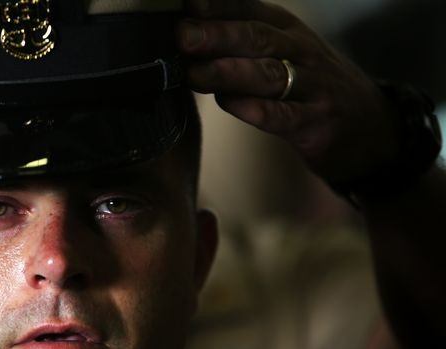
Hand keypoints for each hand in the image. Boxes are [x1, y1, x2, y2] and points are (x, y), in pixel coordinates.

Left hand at [177, 0, 397, 184]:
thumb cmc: (312, 88)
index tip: (188, 3)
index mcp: (289, 31)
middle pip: (257, 38)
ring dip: (229, 72)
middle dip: (218, 35)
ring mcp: (312, 88)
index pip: (251, 11)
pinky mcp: (317, 124)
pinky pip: (284, 115)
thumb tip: (186, 37)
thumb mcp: (284, 53)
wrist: (373, 129)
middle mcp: (301, 52)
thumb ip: (241, 45)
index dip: (220, 6)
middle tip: (183, 35)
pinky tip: (232, 105)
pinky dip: (257, 110)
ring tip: (195, 73)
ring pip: (268, 74)